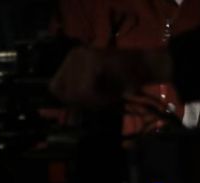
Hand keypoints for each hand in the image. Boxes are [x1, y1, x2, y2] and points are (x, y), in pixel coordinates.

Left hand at [49, 47, 171, 106]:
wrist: (145, 67)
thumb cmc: (119, 81)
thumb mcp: (91, 91)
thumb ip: (74, 97)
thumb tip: (61, 111)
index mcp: (69, 60)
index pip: (54, 88)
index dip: (69, 101)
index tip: (88, 101)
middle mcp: (72, 55)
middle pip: (63, 92)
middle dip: (82, 102)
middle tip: (101, 99)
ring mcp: (82, 55)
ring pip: (75, 93)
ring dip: (92, 101)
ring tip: (107, 95)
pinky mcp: (93, 60)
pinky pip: (86, 90)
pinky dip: (99, 98)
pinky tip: (111, 94)